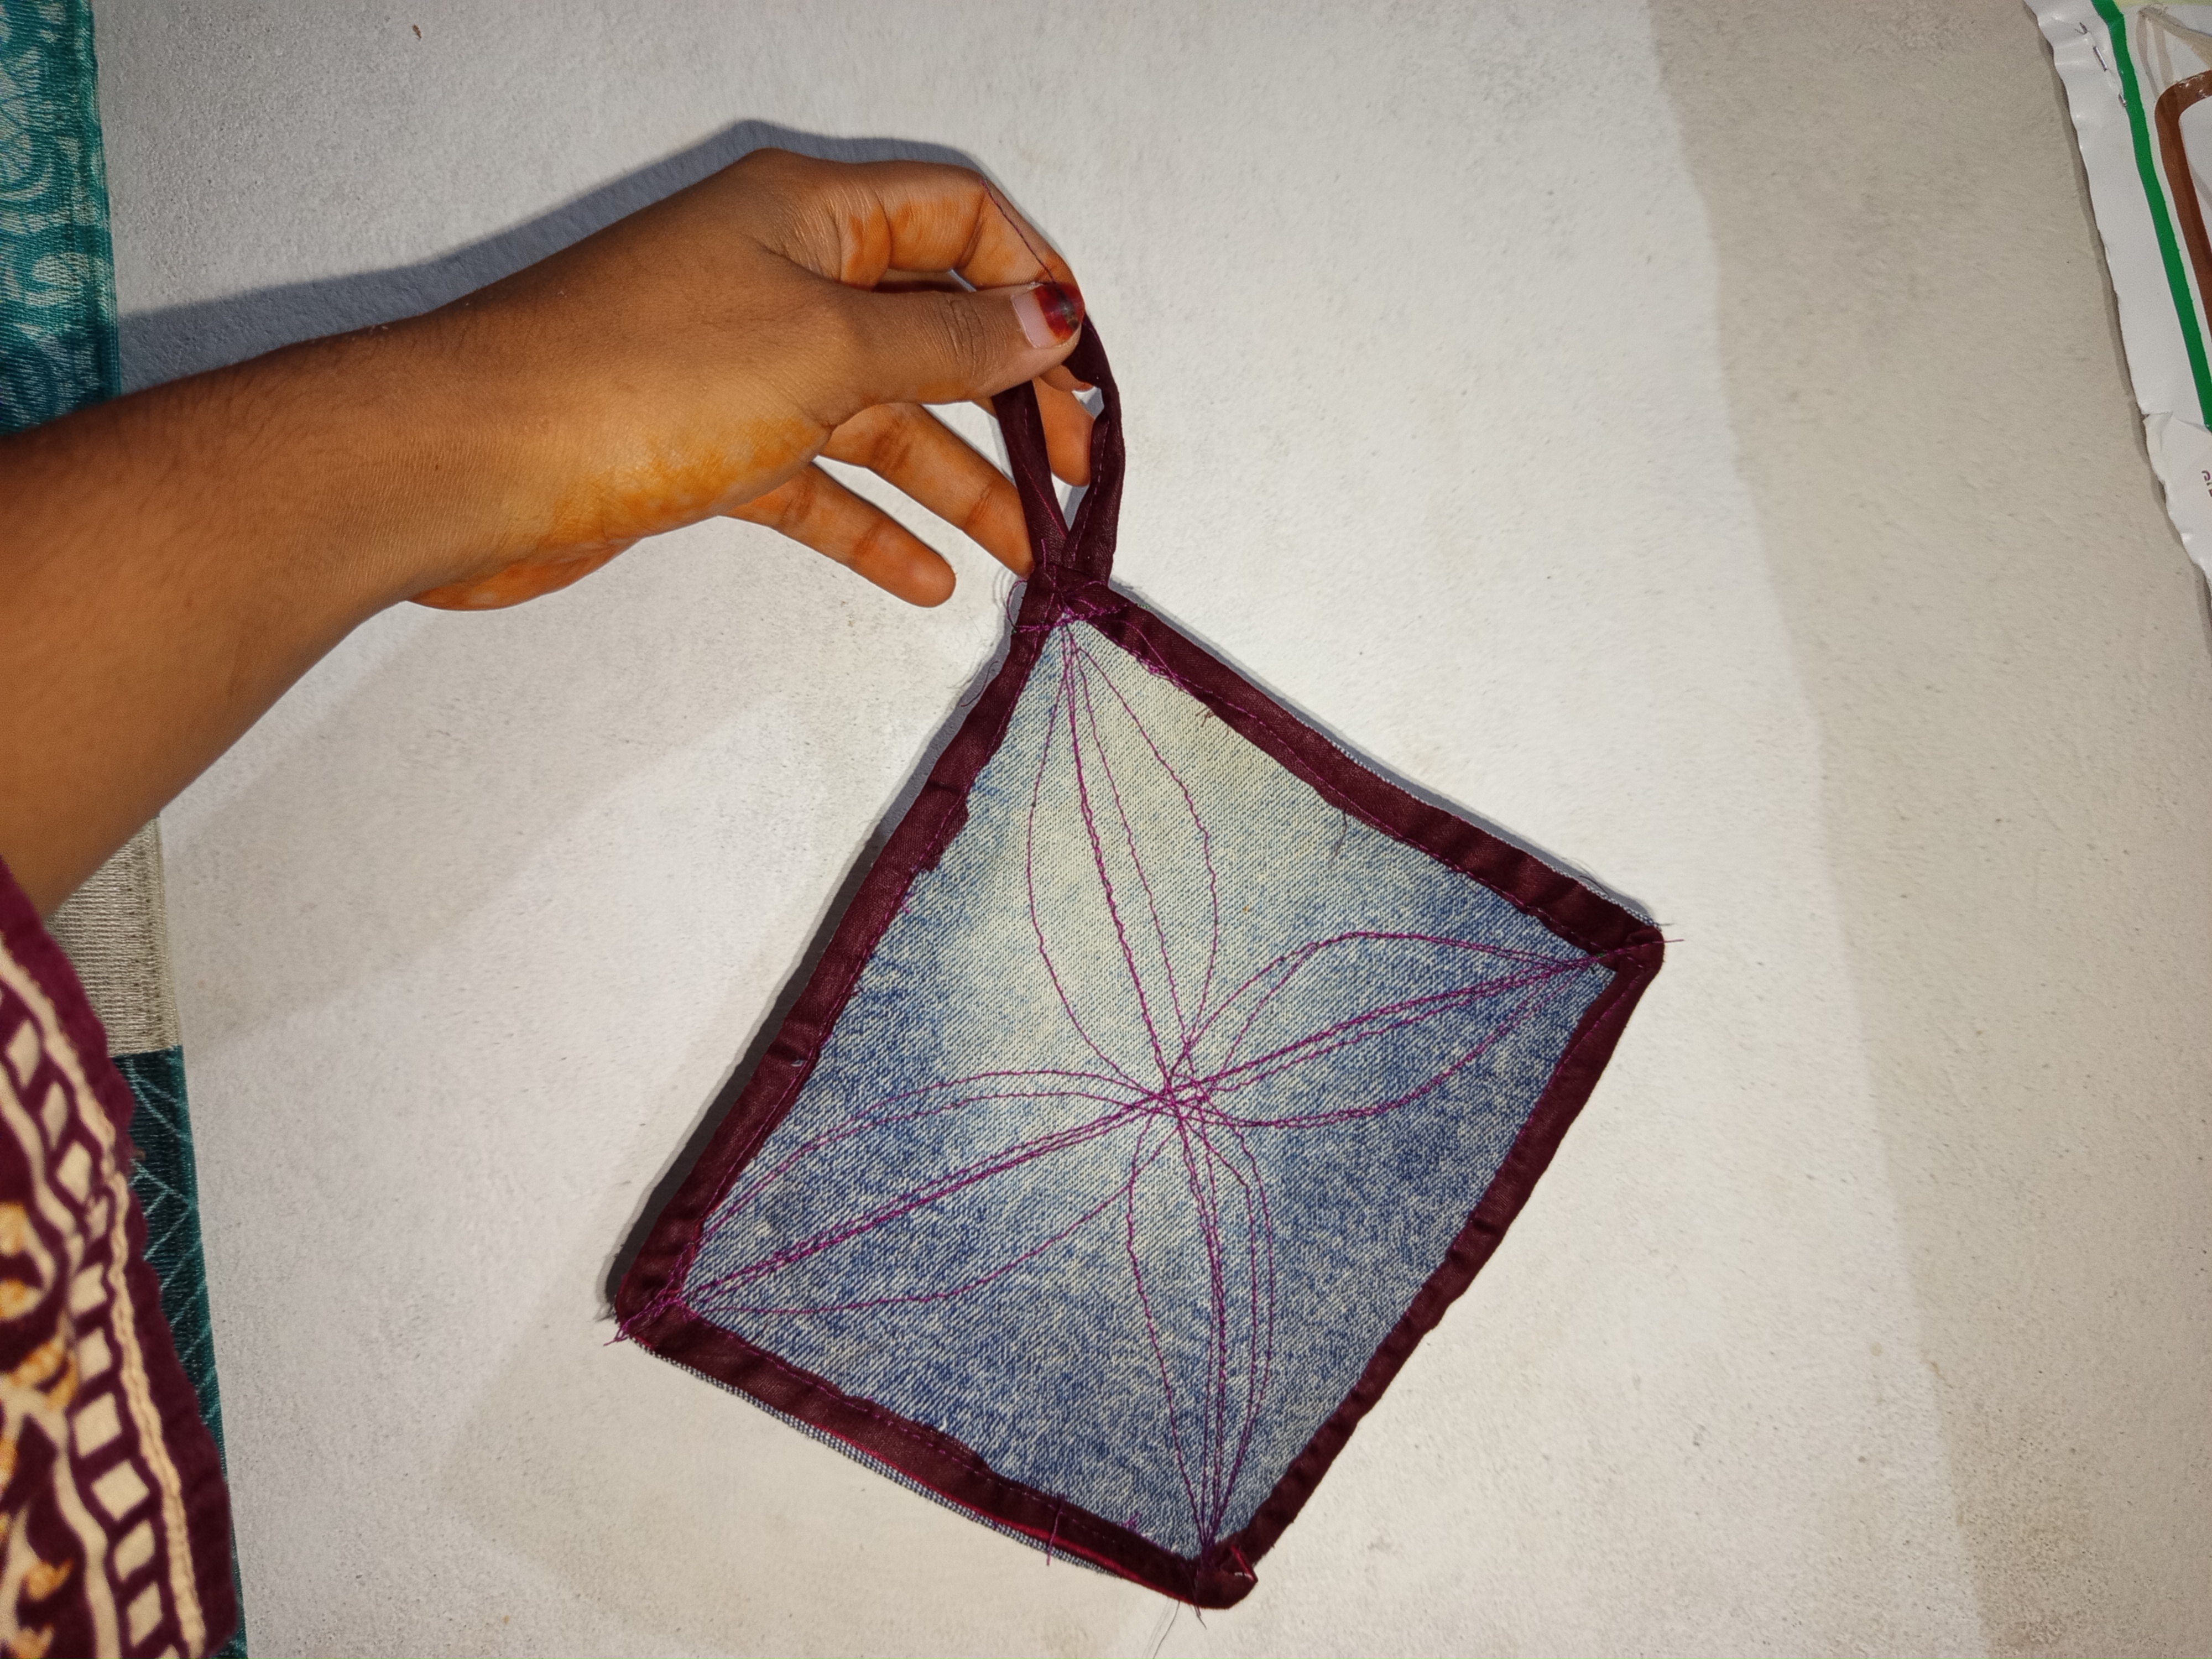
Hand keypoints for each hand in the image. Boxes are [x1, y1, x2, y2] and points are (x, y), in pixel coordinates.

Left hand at [408, 150, 1092, 609]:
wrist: (466, 461)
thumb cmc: (635, 379)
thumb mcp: (826, 350)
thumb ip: (949, 345)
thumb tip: (1049, 318)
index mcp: (809, 215)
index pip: (957, 223)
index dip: (1033, 285)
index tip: (1084, 370)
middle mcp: (779, 276)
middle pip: (928, 330)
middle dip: (1009, 402)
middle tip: (1077, 474)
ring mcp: (742, 364)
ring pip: (879, 418)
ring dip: (955, 483)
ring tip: (1027, 553)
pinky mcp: (706, 447)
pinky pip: (815, 482)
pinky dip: (870, 526)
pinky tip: (924, 580)